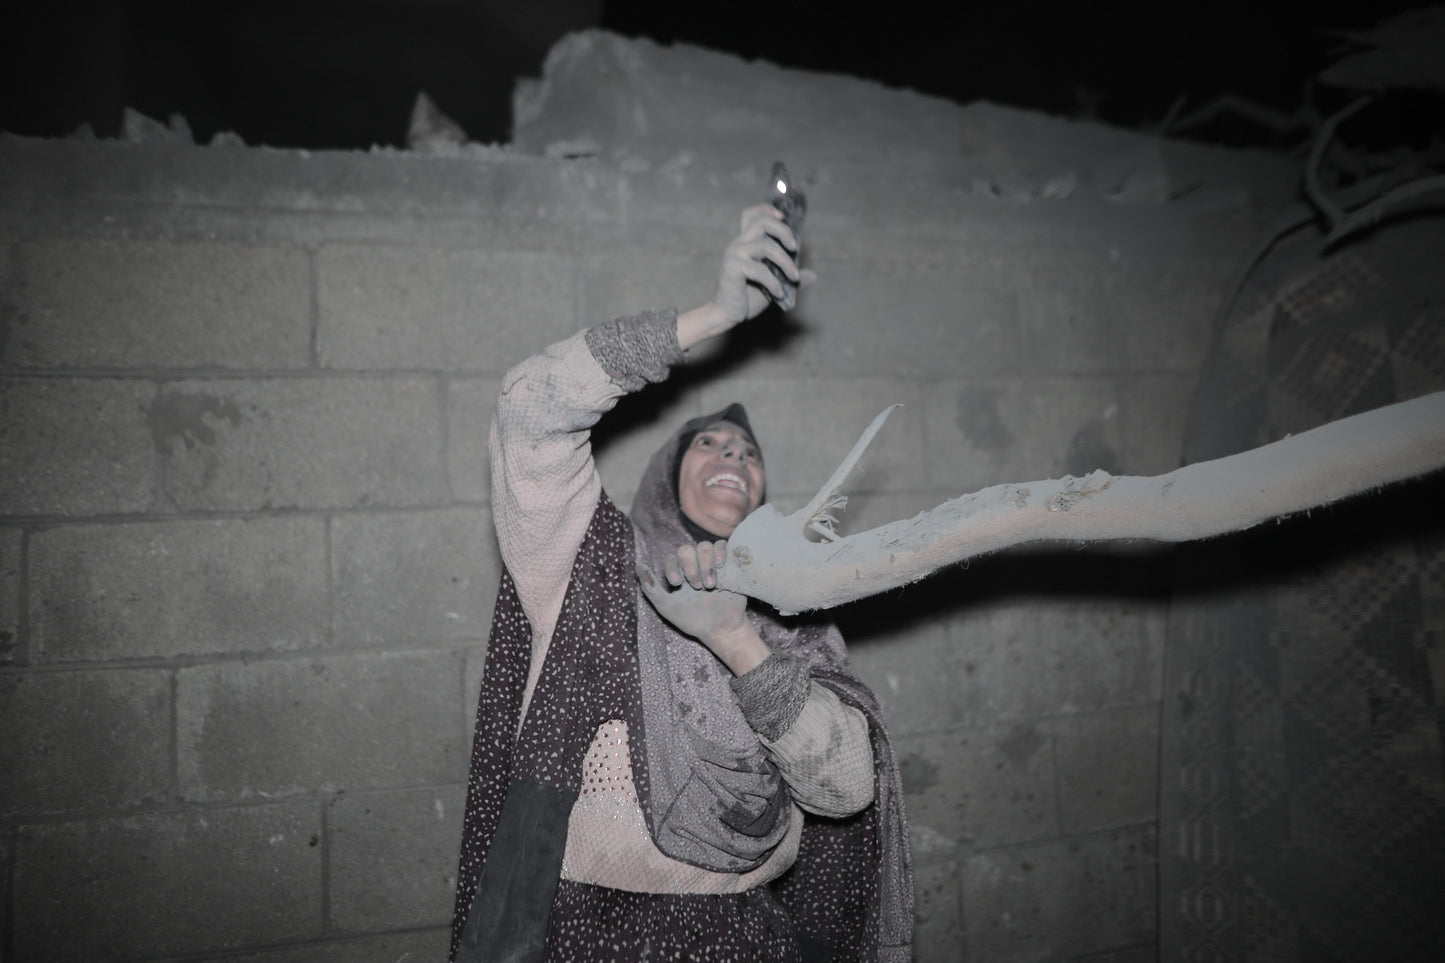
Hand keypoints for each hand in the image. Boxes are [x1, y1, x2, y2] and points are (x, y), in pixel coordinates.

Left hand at [637, 540, 768, 674]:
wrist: (720, 629)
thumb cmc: (692, 621)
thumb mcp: (667, 607)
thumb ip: (651, 588)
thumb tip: (637, 564)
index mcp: (679, 573)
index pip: (672, 558)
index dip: (672, 567)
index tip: (677, 584)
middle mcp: (695, 565)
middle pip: (687, 550)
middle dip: (690, 567)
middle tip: (697, 587)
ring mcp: (712, 563)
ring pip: (704, 546)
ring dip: (705, 564)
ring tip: (710, 585)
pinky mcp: (728, 563)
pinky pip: (722, 545)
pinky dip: (720, 551)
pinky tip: (721, 566)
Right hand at [676, 205, 811, 350]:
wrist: (726, 314)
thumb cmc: (747, 298)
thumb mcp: (773, 284)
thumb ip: (789, 276)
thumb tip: (812, 276)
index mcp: (745, 243)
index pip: (750, 215)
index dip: (766, 210)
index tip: (783, 217)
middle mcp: (738, 245)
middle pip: (762, 223)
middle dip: (783, 231)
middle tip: (795, 247)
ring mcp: (734, 255)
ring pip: (766, 246)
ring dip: (785, 262)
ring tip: (793, 277)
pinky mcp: (733, 268)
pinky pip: (760, 270)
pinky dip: (774, 283)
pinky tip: (778, 293)